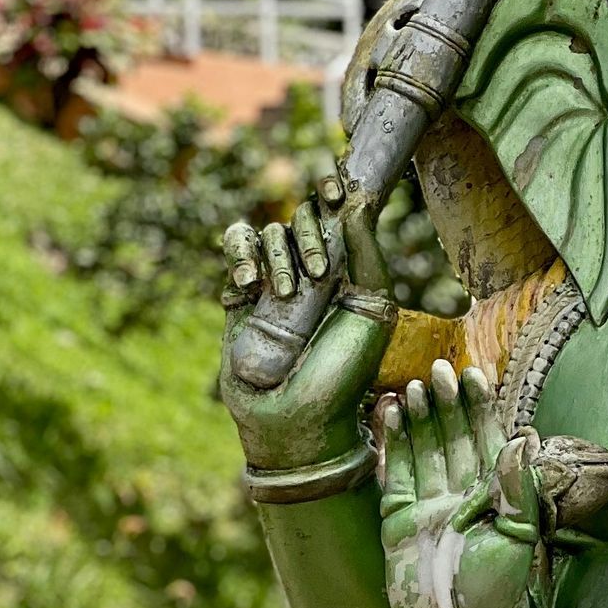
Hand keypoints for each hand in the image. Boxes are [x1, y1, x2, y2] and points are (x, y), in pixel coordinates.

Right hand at [219, 180, 389, 466]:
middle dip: (309, 235)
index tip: (335, 190)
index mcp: (349, 271)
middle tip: (318, 277)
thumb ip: (368, 255)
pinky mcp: (240, 293)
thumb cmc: (343, 372)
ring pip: (267, 232)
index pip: (338, 214)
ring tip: (283, 295)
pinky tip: (247, 286)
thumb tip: (358, 199)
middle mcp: (312, 271)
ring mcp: (275, 281)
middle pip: (301, 217)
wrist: (295, 417)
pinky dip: (239, 255)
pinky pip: (235, 248)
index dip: (334, 192)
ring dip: (276, 256)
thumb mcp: (372, 311)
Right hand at [377, 359, 539, 607]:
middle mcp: (461, 495)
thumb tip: (525, 438)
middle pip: (453, 439)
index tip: (477, 377)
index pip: (488, 442)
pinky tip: (392, 413)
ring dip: (420, 418)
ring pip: (424, 450)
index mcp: (495, 498)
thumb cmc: (493, 591)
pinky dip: (393, 443)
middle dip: (448, 406)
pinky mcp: (398, 517)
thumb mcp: (518, 537)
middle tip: (440, 371)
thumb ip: (520, 487)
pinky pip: (395, 472)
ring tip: (416, 386)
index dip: (481, 410)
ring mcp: (428, 504)